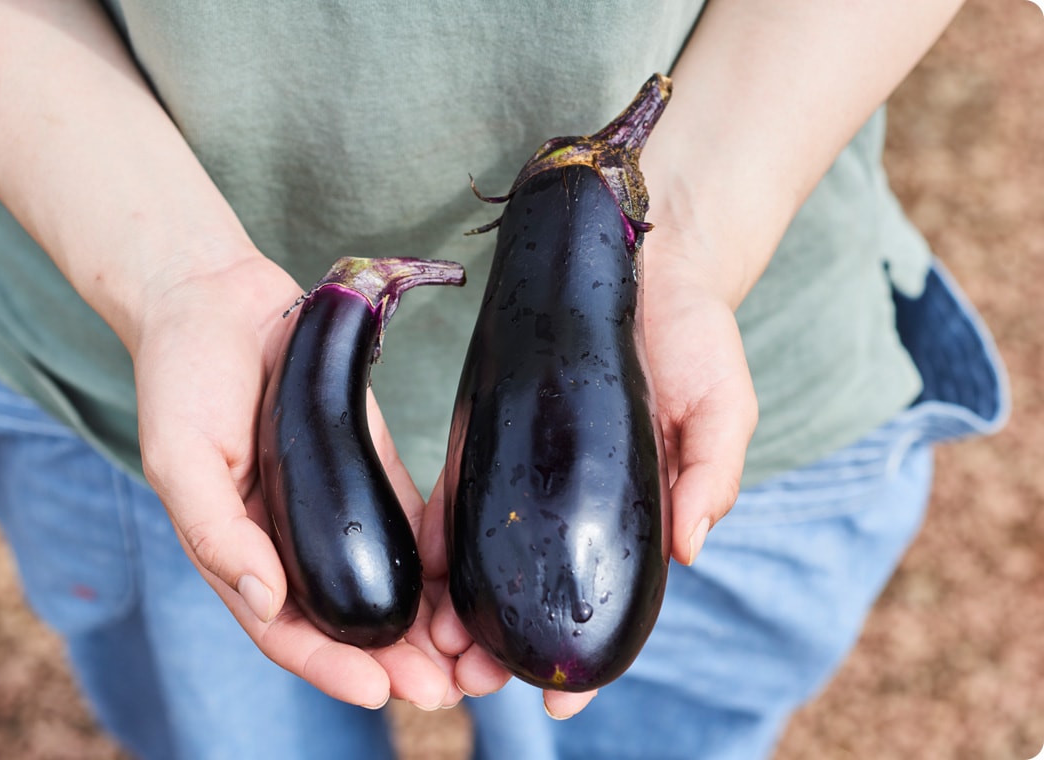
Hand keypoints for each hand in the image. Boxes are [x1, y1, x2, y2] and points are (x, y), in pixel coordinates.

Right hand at [131, 252, 459, 710]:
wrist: (218, 301)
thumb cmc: (184, 378)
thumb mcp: (179, 457)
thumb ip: (216, 532)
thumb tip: (266, 601)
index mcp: (238, 551)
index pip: (286, 630)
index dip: (331, 667)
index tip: (381, 693)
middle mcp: (289, 542)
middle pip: (346, 620)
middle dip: (395, 661)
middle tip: (447, 690)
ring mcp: (332, 507)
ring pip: (384, 584)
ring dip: (425, 626)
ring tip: (470, 657)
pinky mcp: (369, 466)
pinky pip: (407, 524)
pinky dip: (436, 561)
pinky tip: (465, 585)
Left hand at [420, 219, 756, 718]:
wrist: (639, 260)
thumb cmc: (694, 335)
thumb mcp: (721, 402)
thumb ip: (713, 470)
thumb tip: (691, 550)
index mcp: (633, 512)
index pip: (609, 600)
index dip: (587, 658)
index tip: (559, 707)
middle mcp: (573, 503)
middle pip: (536, 592)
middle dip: (504, 644)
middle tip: (471, 679)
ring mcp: (528, 471)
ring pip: (489, 558)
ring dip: (462, 607)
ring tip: (436, 643)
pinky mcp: (489, 432)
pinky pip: (457, 496)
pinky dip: (436, 539)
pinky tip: (417, 572)